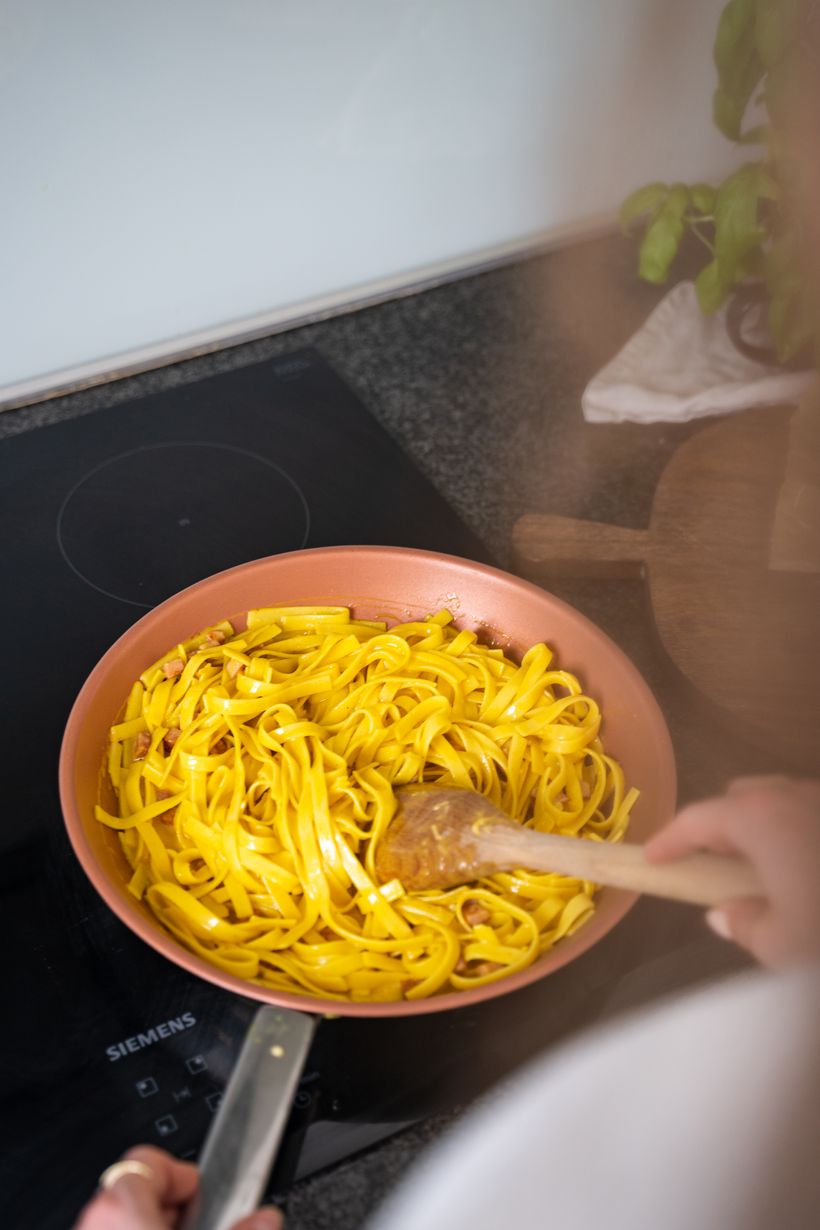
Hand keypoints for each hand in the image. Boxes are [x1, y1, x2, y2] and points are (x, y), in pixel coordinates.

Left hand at [74, 1146, 281, 1229]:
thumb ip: (239, 1227)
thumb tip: (266, 1217)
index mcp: (120, 1204)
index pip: (151, 1158)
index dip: (186, 1175)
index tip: (207, 1195)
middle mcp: (95, 1218)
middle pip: (140, 1190)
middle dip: (177, 1208)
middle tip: (199, 1226)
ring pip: (127, 1218)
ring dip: (159, 1225)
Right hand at [645, 777, 819, 967]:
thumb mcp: (784, 944)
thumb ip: (744, 924)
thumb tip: (726, 914)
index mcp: (762, 818)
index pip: (696, 820)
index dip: (669, 841)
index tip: (650, 858)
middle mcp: (792, 795)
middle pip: (741, 799)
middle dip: (721, 827)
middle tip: (713, 865)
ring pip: (780, 802)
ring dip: (762, 829)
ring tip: (763, 872)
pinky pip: (808, 814)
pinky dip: (796, 833)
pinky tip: (804, 870)